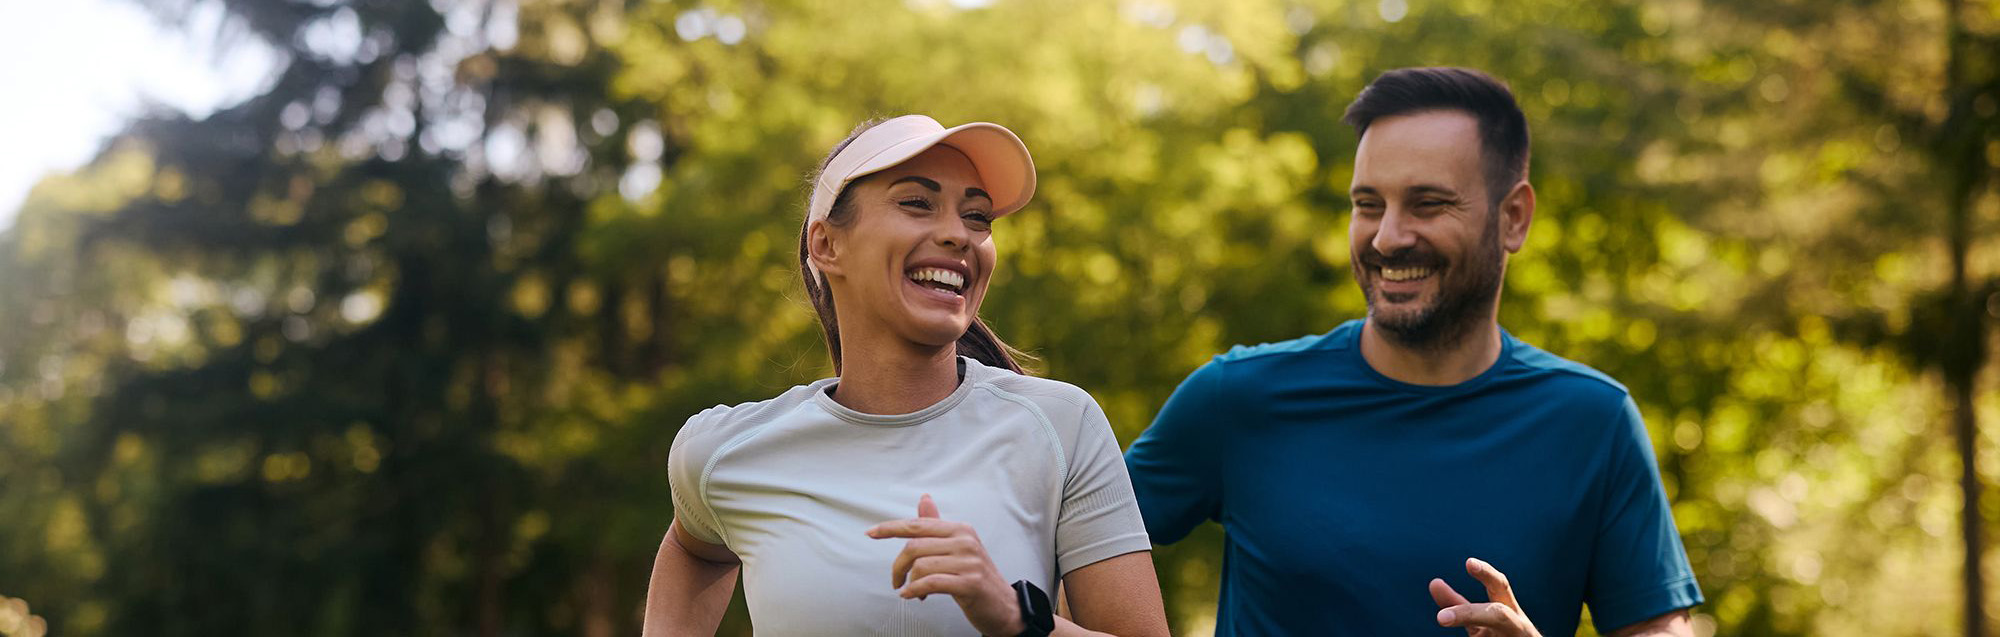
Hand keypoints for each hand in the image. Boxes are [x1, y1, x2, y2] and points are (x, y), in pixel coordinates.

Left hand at [867, 494, 1023, 635]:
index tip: (871, 533)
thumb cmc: (976, 578)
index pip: (918, 524)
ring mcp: (969, 562)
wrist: (1004, 607)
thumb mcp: (958, 548)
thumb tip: (923, 498)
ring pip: (921, 566)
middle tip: (896, 580)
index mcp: (960, 529)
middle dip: (898, 566)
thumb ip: (937, 525)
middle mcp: (965, 541)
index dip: (890, 528)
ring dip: (908, 582)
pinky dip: (915, 590)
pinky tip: (912, 596)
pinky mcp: (970, 583)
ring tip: (912, 591)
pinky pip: (931, 583)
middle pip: (914, 547)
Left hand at [1428, 557, 1542, 636]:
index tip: (1469, 562)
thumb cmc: (1502, 634)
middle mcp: (1516, 626)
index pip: (1499, 587)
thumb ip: (1459, 604)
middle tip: (1440, 618)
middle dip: (1469, 614)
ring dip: (1472, 626)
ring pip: (1492, 636)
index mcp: (1509, 611)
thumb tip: (1434, 582)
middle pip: (1498, 615)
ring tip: (1445, 620)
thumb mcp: (1482, 619)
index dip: (1486, 574)